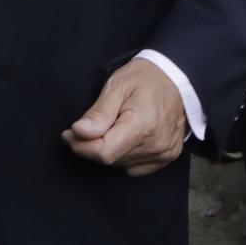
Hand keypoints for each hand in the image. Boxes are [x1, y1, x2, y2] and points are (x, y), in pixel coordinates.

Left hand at [62, 57, 185, 176]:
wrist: (176, 77)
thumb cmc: (145, 78)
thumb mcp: (116, 86)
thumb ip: (98, 113)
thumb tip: (79, 133)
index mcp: (142, 125)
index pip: (104, 152)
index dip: (81, 146)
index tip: (69, 135)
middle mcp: (156, 144)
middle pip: (111, 159)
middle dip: (91, 146)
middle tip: (85, 128)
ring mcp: (164, 152)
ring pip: (122, 164)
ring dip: (108, 150)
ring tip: (109, 127)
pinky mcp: (167, 156)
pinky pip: (136, 167)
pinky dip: (124, 156)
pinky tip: (124, 137)